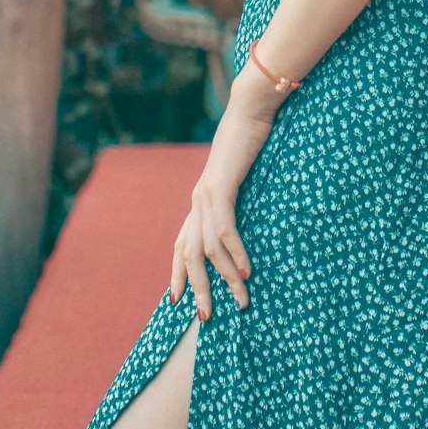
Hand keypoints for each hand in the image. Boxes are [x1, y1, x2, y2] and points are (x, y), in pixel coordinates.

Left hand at [169, 99, 275, 318]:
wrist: (250, 110)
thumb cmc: (251, 141)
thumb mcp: (242, 177)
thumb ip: (237, 199)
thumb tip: (244, 219)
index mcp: (200, 200)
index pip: (180, 244)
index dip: (177, 274)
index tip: (176, 302)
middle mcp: (197, 201)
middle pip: (188, 255)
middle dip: (198, 288)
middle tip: (206, 318)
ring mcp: (206, 195)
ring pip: (206, 249)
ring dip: (224, 278)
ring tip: (241, 300)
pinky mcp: (221, 188)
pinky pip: (224, 229)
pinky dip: (235, 253)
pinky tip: (246, 271)